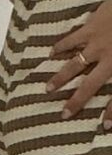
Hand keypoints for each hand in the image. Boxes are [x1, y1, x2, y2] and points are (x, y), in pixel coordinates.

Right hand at [44, 0, 111, 122]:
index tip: (104, 127)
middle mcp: (109, 60)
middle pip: (90, 85)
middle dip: (76, 100)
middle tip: (63, 113)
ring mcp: (97, 43)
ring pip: (75, 65)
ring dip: (61, 77)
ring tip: (48, 88)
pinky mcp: (90, 27)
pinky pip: (71, 40)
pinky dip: (60, 47)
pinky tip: (51, 53)